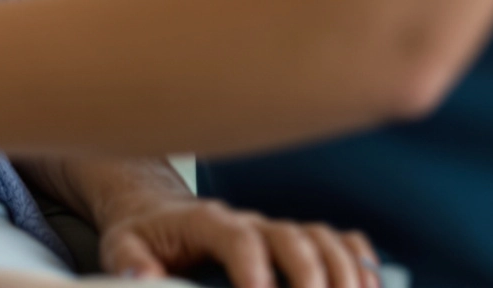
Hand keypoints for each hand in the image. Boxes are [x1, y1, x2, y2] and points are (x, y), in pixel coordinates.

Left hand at [95, 187, 378, 287]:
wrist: (158, 213)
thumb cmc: (142, 236)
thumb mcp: (121, 247)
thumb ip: (129, 264)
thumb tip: (141, 281)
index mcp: (206, 221)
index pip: (237, 237)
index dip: (253, 268)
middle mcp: (249, 222)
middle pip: (292, 235)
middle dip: (310, 274)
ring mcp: (276, 230)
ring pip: (322, 237)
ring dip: (343, 271)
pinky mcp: (294, 242)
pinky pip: (338, 241)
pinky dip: (359, 261)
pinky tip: (370, 284)